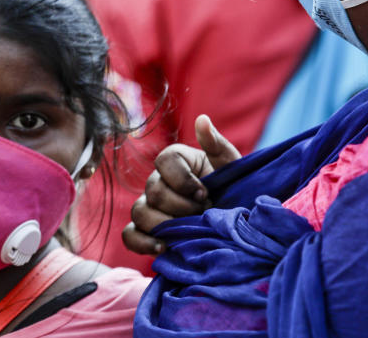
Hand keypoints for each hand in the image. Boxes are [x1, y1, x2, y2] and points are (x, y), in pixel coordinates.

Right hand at [122, 115, 240, 253]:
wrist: (237, 223)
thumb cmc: (234, 190)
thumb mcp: (231, 167)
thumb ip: (217, 144)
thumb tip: (202, 119)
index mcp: (177, 160)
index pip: (163, 160)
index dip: (183, 179)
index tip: (205, 193)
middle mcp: (158, 181)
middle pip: (153, 190)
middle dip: (180, 206)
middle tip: (203, 214)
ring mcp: (150, 206)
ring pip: (140, 212)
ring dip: (164, 224)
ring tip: (188, 232)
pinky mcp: (146, 230)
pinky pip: (130, 235)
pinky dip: (142, 242)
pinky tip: (163, 247)